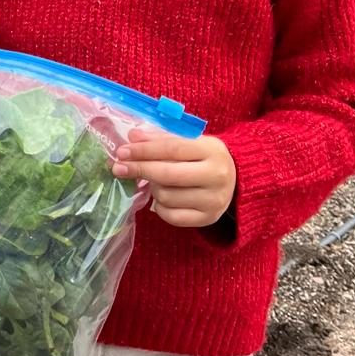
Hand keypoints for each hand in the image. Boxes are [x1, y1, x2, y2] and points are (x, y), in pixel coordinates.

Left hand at [112, 128, 236, 227]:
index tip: (122, 152)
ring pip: (166, 196)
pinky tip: (160, 197)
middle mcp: (217, 176)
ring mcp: (214, 200)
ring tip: (153, 181)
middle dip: (139, 170)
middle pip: (167, 175)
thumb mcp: (189, 141)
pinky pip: (172, 216)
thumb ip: (161, 138)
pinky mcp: (208, 218)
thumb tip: (132, 137)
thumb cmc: (204, 157)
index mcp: (212, 150)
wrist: (236, 180)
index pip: (171, 149)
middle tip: (118, 167)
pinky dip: (159, 207)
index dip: (143, 151)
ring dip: (152, 188)